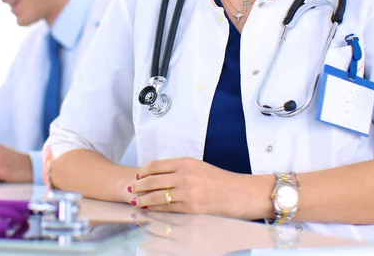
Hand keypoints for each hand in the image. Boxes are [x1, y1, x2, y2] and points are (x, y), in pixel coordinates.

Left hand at [130, 157, 250, 216]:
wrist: (242, 193)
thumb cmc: (223, 181)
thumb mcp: (200, 167)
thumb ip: (182, 170)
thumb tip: (163, 176)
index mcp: (186, 162)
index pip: (157, 165)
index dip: (144, 171)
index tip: (138, 175)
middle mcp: (184, 175)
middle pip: (153, 180)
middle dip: (139, 186)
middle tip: (132, 189)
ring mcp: (187, 192)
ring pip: (157, 195)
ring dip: (144, 199)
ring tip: (136, 201)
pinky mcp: (191, 207)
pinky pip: (168, 208)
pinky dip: (156, 209)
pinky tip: (149, 209)